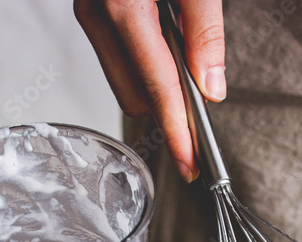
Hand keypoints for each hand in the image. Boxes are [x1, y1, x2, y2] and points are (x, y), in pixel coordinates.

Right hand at [74, 0, 225, 181]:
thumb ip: (205, 30)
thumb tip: (211, 87)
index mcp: (124, 4)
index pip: (158, 88)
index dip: (177, 133)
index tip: (189, 165)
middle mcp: (99, 13)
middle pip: (136, 98)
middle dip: (170, 104)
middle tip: (201, 79)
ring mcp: (91, 14)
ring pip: (126, 83)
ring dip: (158, 80)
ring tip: (179, 37)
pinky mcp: (93, 14)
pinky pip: (120, 59)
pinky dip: (146, 61)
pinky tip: (162, 32)